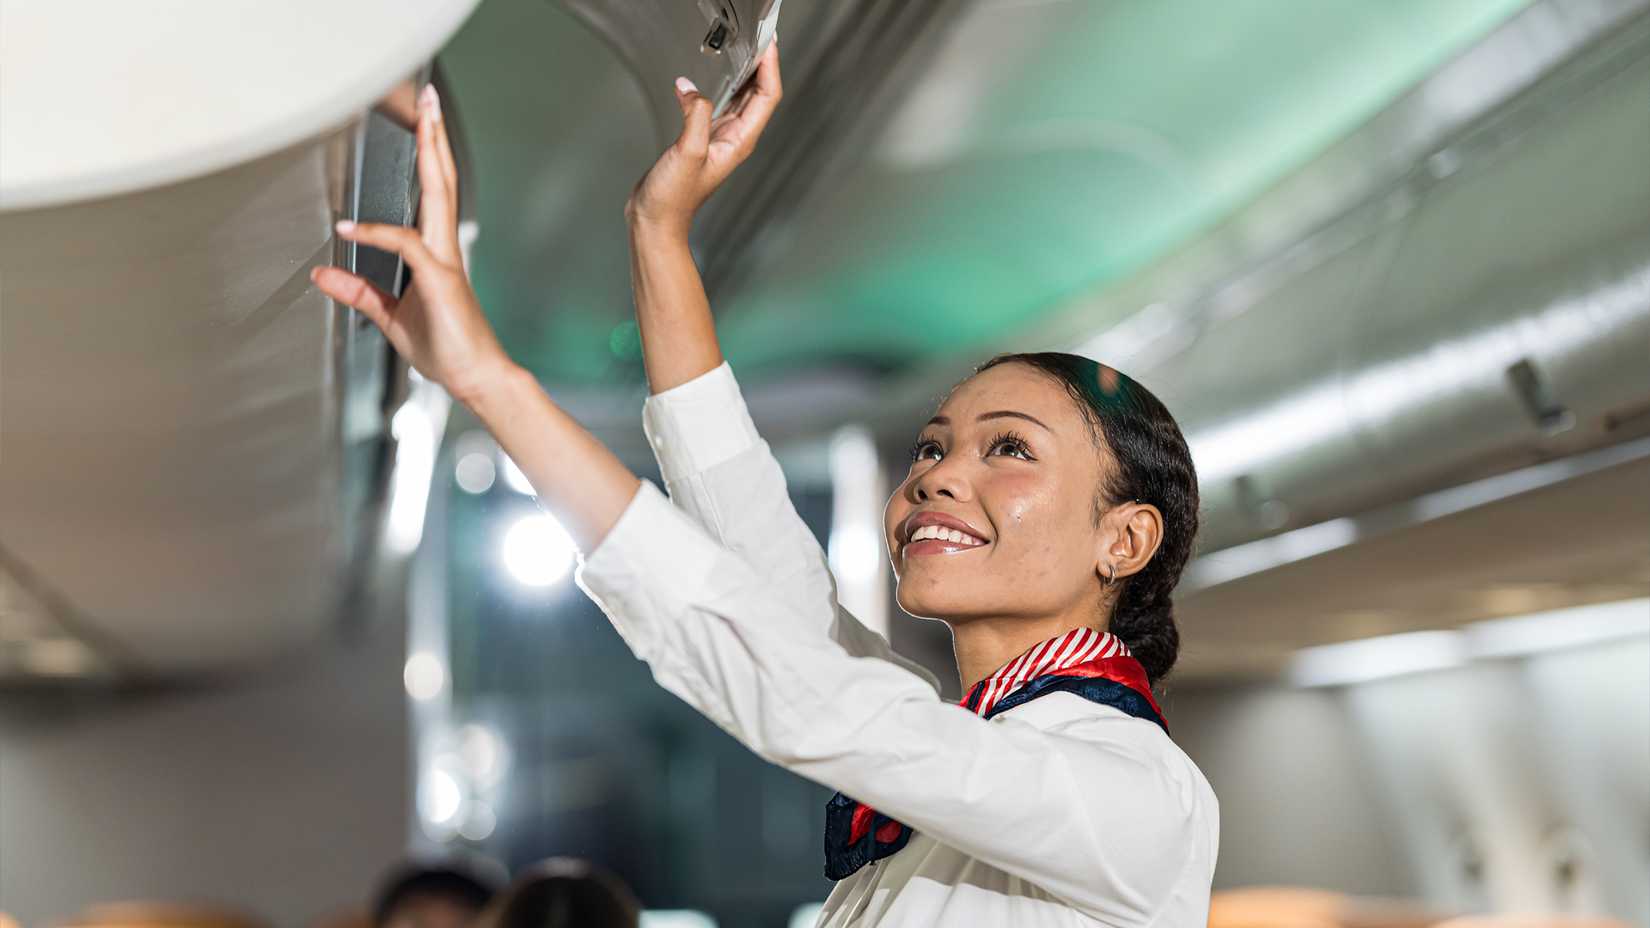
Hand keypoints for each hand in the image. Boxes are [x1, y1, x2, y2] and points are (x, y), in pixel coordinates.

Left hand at [311, 84, 512, 406]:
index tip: (417, 125)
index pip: (433, 192)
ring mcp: (444, 261)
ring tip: (427, 118)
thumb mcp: (390, 316)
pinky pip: (406, 244)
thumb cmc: (446, 351)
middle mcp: (444, 249)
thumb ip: (358, 291)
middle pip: (440, 180)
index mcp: (436, 253)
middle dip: (435, 137)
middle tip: (431, 99)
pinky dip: (375, 233)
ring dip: (430, 154)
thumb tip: (324, 273)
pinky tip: (350, 228)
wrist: (475, 378)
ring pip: (438, 195)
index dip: (425, 156)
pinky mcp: (440, 280)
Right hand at [626, 41, 783, 235]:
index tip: (768, 43)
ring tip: (741, 50)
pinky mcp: (702, 139)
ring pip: (740, 98)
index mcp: (740, 141)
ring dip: (743, 74)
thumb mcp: (688, 152)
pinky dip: (716, 87)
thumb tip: (691, 89)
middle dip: (762, 64)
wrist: (657, 219)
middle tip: (758, 38)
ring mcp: (720, 138)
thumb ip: (696, 116)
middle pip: (759, 94)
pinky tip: (702, 80)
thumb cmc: (674, 199)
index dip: (771, 67)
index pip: (766, 96)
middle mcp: (735, 138)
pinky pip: (717, 106)